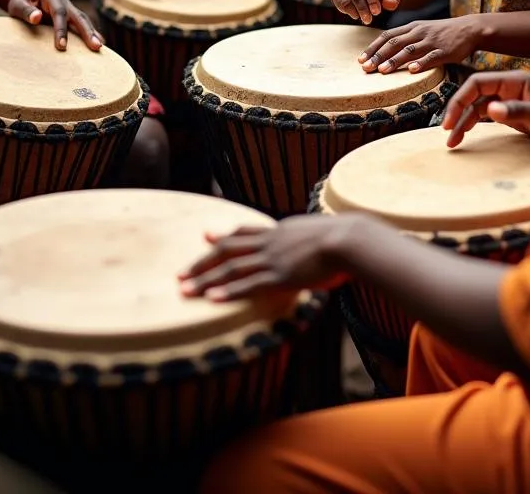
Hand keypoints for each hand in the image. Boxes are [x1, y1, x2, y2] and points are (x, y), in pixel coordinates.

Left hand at [7, 0, 103, 51]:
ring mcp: (68, 6)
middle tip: (96, 46)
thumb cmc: (19, 0)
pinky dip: (90, 31)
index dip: (61, 29)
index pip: (59, 12)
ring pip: (82, 19)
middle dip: (87, 31)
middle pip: (77, 15)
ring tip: (100, 46)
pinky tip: (99, 41)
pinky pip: (81, 23)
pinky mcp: (70, 14)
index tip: (62, 46)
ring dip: (92, 32)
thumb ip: (25, 10)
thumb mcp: (16, 4)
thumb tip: (36, 17)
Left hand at [178, 215, 357, 301]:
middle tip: (180, 272)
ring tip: (184, 290)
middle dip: (202, 262)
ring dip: (205, 280)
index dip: (224, 234)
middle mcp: (270, 242)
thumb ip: (312, 238)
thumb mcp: (322, 233)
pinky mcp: (280, 276)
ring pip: (230, 269)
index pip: (245, 231)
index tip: (206, 236)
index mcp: (280, 231)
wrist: (349, 239)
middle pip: (227, 249)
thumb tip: (320, 240)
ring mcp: (273, 259)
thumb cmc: (345, 238)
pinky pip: (248, 285)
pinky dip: (228, 292)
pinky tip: (212, 298)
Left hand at [359, 16, 480, 74]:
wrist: (469, 29)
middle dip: (378, 56)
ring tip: (382, 71)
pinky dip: (420, 63)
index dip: (373, 48)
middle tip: (365, 68)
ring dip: (394, 61)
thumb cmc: (442, 32)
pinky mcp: (445, 51)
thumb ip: (404, 38)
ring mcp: (431, 41)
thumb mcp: (421, 29)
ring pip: (409, 50)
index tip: (360, 59)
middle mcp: (419, 33)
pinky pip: (431, 57)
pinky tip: (411, 70)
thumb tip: (384, 50)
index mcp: (411, 27)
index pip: (387, 36)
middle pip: (394, 43)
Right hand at [442, 71, 529, 147]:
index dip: (461, 98)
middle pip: (472, 94)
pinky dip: (471, 125)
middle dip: (457, 110)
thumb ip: (517, 111)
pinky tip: (463, 135)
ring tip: (452, 140)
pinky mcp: (506, 112)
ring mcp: (505, 99)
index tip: (452, 118)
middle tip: (446, 129)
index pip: (478, 83)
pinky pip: (482, 116)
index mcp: (513, 81)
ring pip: (475, 107)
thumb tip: (489, 109)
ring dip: (462, 121)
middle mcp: (506, 87)